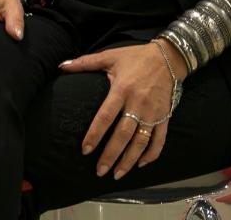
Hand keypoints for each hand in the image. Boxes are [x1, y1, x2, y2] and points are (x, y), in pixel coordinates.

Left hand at [58, 44, 177, 179]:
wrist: (168, 57)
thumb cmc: (136, 57)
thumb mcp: (110, 56)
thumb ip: (86, 62)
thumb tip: (61, 66)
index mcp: (122, 89)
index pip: (106, 116)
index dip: (95, 134)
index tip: (85, 149)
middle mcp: (138, 103)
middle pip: (123, 134)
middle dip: (111, 155)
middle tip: (100, 171)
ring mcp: (153, 112)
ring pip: (141, 141)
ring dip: (129, 160)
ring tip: (117, 174)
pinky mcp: (165, 116)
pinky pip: (159, 139)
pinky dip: (151, 154)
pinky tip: (141, 164)